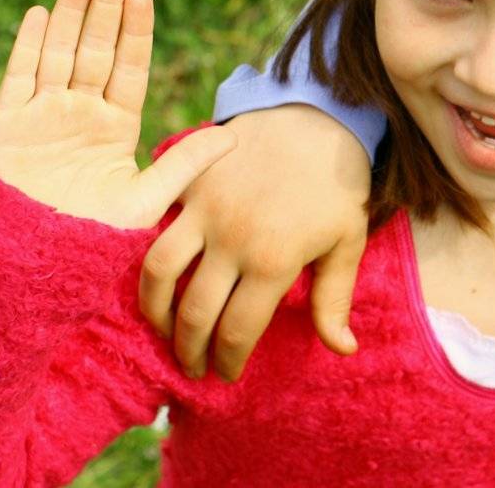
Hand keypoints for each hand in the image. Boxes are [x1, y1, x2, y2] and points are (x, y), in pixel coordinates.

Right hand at [0, 0, 234, 228]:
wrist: (36, 265)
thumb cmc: (91, 240)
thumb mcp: (144, 201)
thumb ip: (183, 166)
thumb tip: (233, 137)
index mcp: (114, 130)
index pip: (128, 68)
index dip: (135, 31)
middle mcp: (78, 116)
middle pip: (94, 48)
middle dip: (103, 5)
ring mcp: (40, 117)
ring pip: (58, 52)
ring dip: (71, 11)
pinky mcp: (6, 126)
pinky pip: (18, 76)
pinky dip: (31, 44)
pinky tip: (44, 12)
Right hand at [139, 103, 371, 380]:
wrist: (315, 119)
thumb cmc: (338, 187)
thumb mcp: (347, 241)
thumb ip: (335, 299)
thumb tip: (343, 350)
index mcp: (274, 261)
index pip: (236, 331)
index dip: (228, 361)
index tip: (227, 375)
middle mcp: (232, 241)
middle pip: (194, 314)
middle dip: (190, 351)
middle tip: (193, 367)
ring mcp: (204, 212)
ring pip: (159, 275)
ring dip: (156, 312)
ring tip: (166, 331)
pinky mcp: (188, 188)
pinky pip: (153, 232)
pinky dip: (147, 263)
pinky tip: (155, 284)